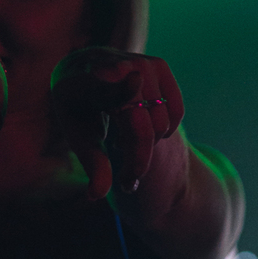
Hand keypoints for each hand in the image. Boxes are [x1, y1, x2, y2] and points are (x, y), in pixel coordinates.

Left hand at [51, 48, 183, 198]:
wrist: (85, 72)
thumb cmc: (81, 114)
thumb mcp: (81, 141)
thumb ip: (94, 166)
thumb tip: (96, 195)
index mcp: (82, 85)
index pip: (104, 88)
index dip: (120, 88)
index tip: (135, 80)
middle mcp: (112, 66)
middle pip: (142, 127)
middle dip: (139, 161)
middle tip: (127, 178)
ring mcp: (138, 63)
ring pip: (161, 123)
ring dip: (150, 145)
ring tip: (128, 144)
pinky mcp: (158, 64)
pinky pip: (176, 111)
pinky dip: (166, 129)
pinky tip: (146, 126)